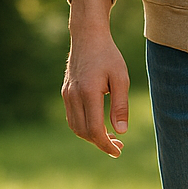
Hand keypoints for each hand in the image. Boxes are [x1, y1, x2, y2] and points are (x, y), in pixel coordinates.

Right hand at [61, 0, 128, 157]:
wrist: (87, 36)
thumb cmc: (108, 56)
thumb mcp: (121, 79)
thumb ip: (121, 106)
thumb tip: (121, 131)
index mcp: (88, 93)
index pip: (94, 129)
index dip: (105, 144)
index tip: (118, 151)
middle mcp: (73, 95)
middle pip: (83, 132)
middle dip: (100, 143)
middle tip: (119, 146)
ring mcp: (67, 94)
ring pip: (75, 127)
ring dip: (92, 137)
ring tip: (112, 138)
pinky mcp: (66, 92)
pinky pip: (73, 117)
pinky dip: (85, 127)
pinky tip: (100, 126)